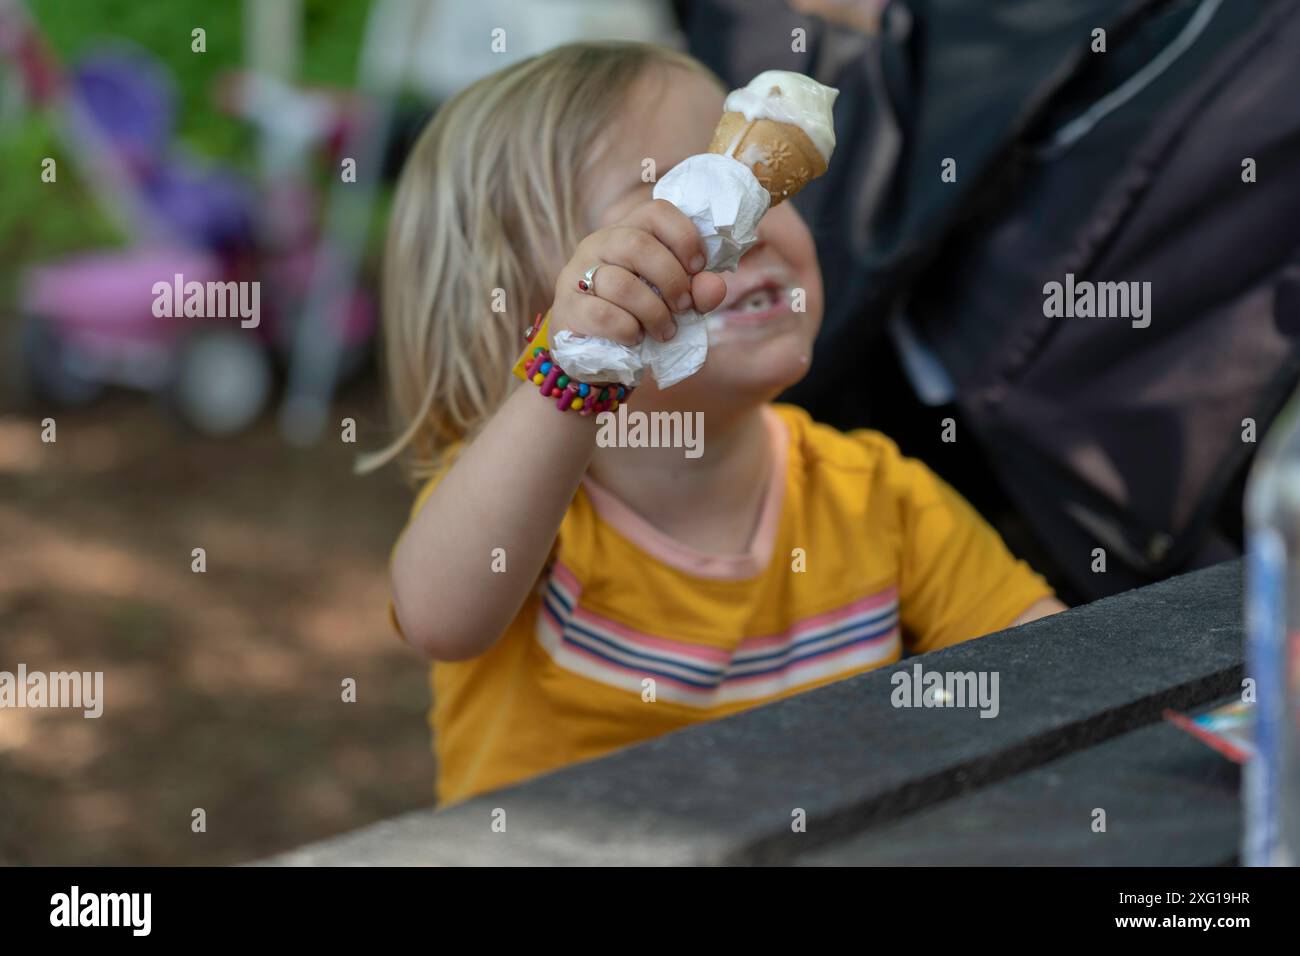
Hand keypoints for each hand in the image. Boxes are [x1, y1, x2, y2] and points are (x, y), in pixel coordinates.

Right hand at [551, 199, 727, 346]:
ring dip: (654, 313)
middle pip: (638, 245)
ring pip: (621, 284)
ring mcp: (577, 273)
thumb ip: (698, 291)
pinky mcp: (568, 307)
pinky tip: (635, 338)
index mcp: (629, 231)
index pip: (657, 211)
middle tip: (684, 306)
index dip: (684, 236)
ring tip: (665, 331)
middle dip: (672, 279)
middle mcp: (599, 243)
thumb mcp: (674, 302)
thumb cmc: (639, 315)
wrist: (596, 352)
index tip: (699, 266)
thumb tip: (714, 286)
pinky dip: (628, 330)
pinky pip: (603, 314)